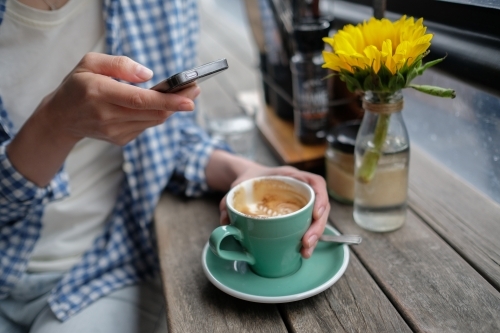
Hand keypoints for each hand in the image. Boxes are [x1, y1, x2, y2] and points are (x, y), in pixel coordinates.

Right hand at [36, 52, 199, 145]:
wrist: (62, 118)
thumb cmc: (78, 85)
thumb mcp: (90, 62)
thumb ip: (120, 64)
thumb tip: (148, 75)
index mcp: (100, 93)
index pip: (140, 100)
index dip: (168, 100)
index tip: (190, 99)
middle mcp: (108, 116)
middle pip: (153, 112)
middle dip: (179, 102)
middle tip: (196, 88)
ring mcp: (114, 132)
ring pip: (154, 121)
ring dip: (172, 108)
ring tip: (186, 94)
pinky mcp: (120, 140)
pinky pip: (146, 126)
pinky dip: (156, 114)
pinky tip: (160, 104)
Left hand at [218, 164, 329, 258]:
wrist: (247, 180)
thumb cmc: (247, 181)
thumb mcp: (237, 187)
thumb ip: (229, 201)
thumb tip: (225, 219)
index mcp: (290, 176)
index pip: (315, 183)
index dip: (320, 198)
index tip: (315, 214)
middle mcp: (300, 188)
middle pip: (320, 205)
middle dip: (317, 226)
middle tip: (306, 242)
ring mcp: (302, 202)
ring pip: (318, 218)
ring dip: (316, 236)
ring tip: (306, 252)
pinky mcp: (299, 214)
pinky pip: (310, 225)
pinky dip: (309, 239)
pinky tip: (303, 252)